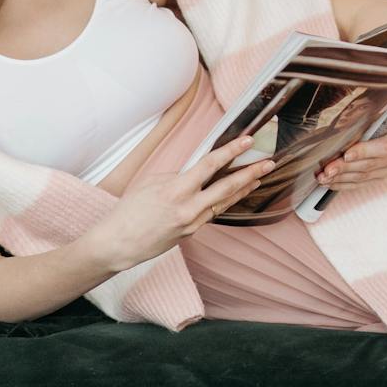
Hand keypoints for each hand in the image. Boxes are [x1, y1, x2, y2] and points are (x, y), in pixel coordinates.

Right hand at [85, 135, 275, 273]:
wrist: (117, 245)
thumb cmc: (129, 211)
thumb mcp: (151, 183)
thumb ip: (177, 176)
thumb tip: (195, 174)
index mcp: (176, 190)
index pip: (210, 165)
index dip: (231, 151)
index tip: (247, 141)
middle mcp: (188, 208)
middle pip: (227, 187)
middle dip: (250, 173)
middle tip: (268, 163)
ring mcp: (192, 223)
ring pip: (224, 203)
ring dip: (243, 189)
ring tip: (259, 177)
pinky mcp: (190, 233)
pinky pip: (212, 214)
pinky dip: (225, 202)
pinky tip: (234, 194)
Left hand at [317, 122, 386, 190]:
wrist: (375, 126)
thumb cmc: (368, 118)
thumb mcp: (365, 115)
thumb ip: (357, 121)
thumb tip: (339, 131)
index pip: (384, 147)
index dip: (364, 152)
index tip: (346, 155)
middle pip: (370, 165)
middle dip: (345, 168)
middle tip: (327, 170)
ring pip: (363, 177)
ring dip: (340, 178)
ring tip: (323, 177)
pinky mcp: (379, 178)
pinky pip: (359, 185)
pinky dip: (342, 184)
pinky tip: (329, 182)